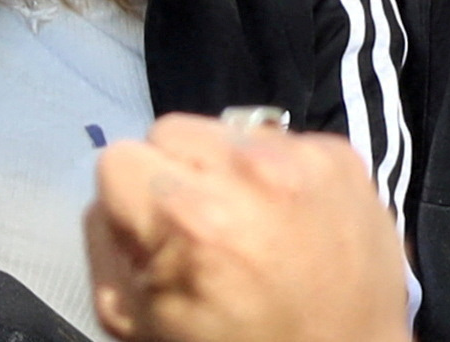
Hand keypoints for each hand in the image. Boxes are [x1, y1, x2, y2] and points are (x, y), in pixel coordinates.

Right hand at [83, 111, 410, 341]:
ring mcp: (302, 157)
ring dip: (225, 167)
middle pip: (171, 129)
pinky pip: (283, 138)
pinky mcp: (342, 154)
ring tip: (246, 219)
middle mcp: (247, 172)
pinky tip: (286, 215)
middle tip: (197, 222)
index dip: (128, 199)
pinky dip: (276, 170)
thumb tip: (112, 198)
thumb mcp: (135, 320)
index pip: (118, 158)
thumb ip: (107, 245)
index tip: (150, 231)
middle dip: (172, 173)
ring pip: (226, 128)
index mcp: (187, 217)